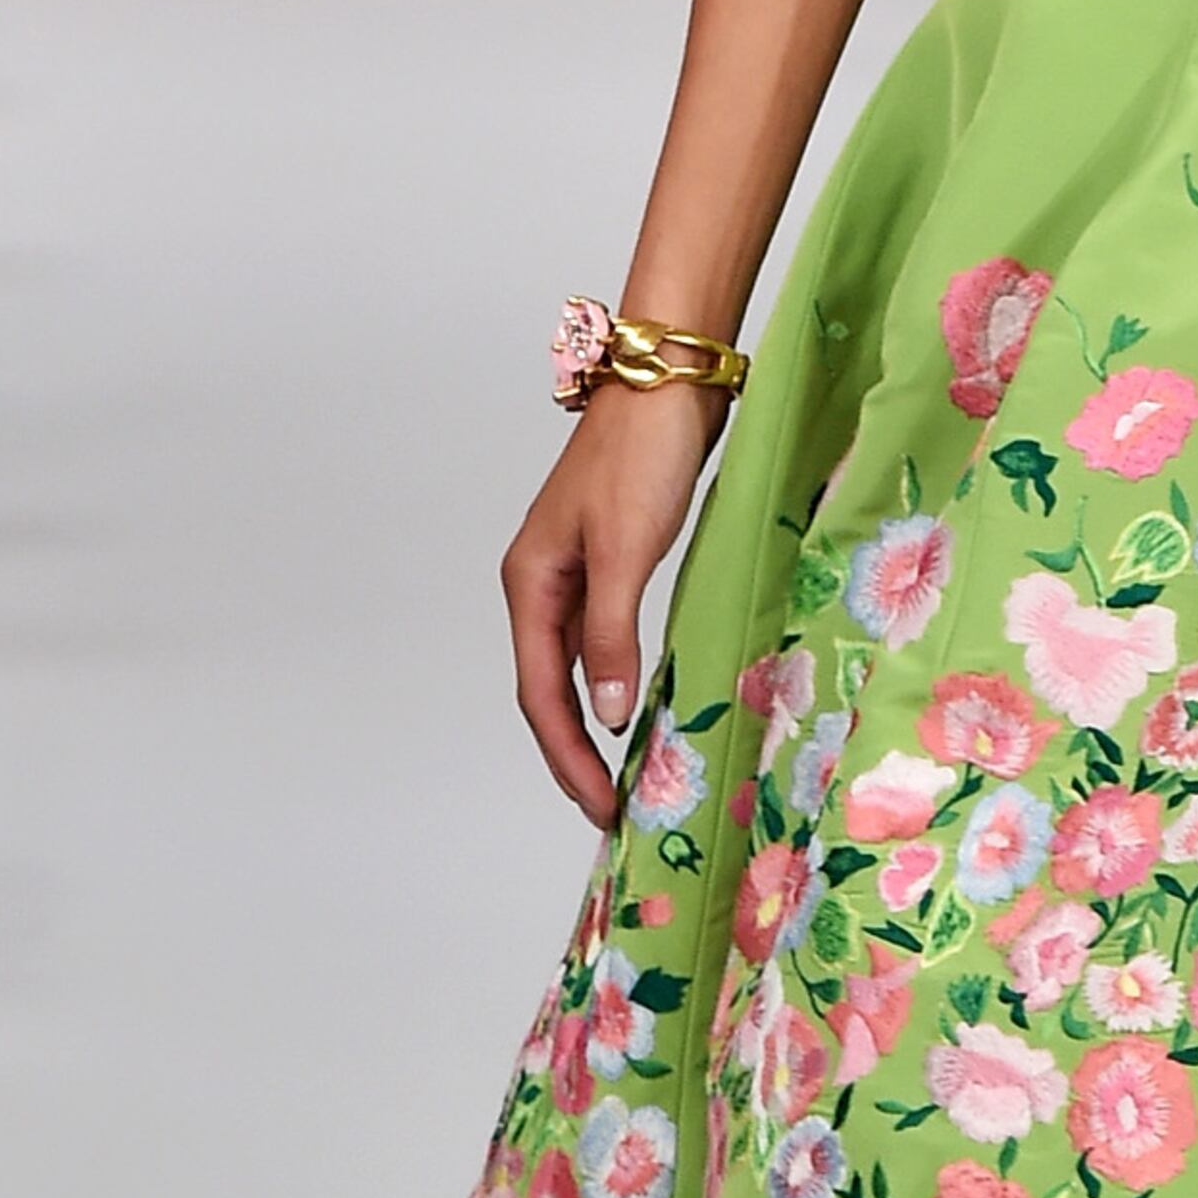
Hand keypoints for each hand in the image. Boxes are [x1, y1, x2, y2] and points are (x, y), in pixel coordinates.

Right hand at [502, 383, 720, 821]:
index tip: (600, 807)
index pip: (541, 695)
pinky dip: (613, 684)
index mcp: (530, 585)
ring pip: (572, 671)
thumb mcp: (624, 550)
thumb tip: (607, 716)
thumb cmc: (641, 457)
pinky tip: (636, 709)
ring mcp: (572, 575)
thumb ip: (610, 635)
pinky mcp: (609, 563)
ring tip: (620, 779)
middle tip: (610, 812)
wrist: (666, 384)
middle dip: (574, 755)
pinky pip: (600, 645)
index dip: (569, 756)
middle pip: (548, 691)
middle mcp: (541, 585)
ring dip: (592, 727)